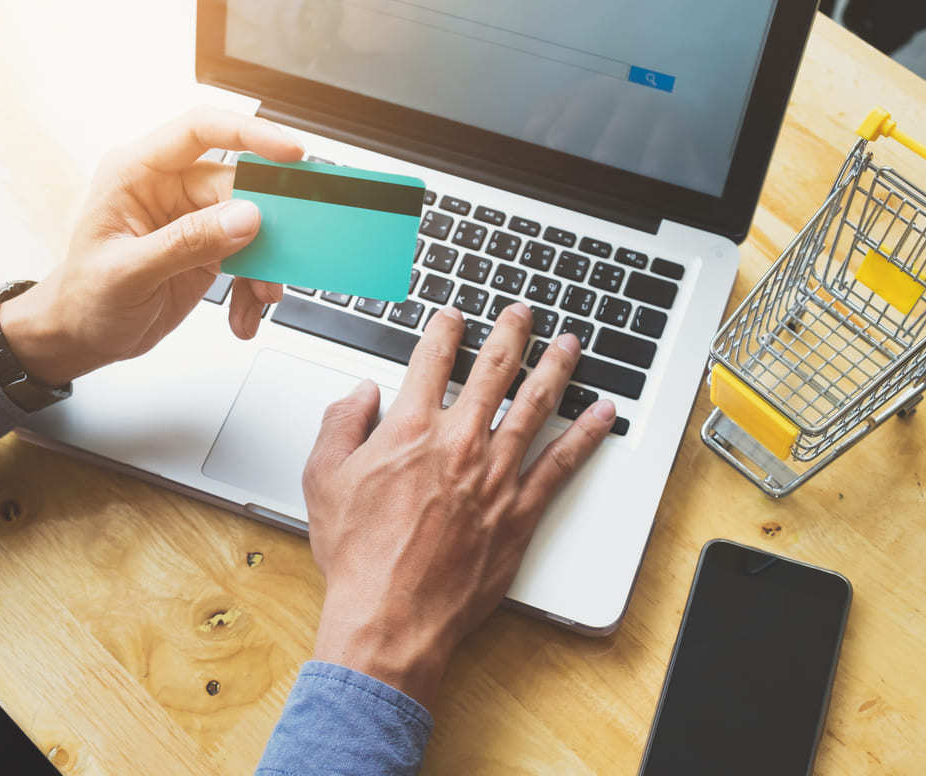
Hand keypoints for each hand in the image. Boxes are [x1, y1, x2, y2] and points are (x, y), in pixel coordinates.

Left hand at [0, 107, 303, 384]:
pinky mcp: (209, 249)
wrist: (82, 336)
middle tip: (281, 256)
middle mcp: (169, 189)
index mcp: (137, 172)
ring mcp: (192, 219)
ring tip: (259, 298)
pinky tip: (243, 313)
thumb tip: (245, 217)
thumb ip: (187, 241)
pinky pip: (249, 258)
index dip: (249, 132)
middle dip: (266, 227)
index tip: (289, 152)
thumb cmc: (84, 299)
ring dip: (263, 266)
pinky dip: (253, 287)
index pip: (199, 131)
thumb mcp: (129, 272)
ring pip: (252, 225)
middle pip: (239, 185)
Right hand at [303, 304, 615, 707]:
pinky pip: (561, 464)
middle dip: (511, 333)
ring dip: (554, 368)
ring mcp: (495, 475)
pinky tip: (602, 414)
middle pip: (494, 370)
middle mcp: (459, 442)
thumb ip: (340, 425)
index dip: (444, 330)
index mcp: (410, 429)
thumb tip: (359, 394)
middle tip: (522, 312)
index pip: (432, 360)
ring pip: (534, 406)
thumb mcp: (323, 480)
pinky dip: (585, 435)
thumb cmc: (358, 555)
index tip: (453, 316)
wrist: (391, 614)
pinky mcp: (519, 511)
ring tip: (569, 343)